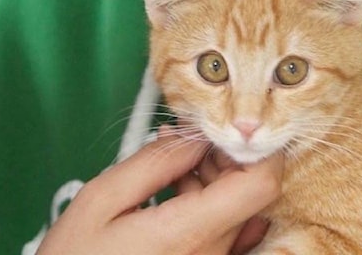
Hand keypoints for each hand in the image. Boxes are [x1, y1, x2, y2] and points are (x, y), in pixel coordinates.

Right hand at [37, 130, 281, 254]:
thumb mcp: (102, 200)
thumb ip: (152, 163)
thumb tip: (190, 136)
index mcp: (188, 235)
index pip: (260, 185)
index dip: (255, 149)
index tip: (229, 127)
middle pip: (247, 194)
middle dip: (221, 157)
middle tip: (183, 138)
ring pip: (234, 211)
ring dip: (211, 181)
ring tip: (168, 165)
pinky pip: (222, 234)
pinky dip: (205, 205)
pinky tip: (175, 192)